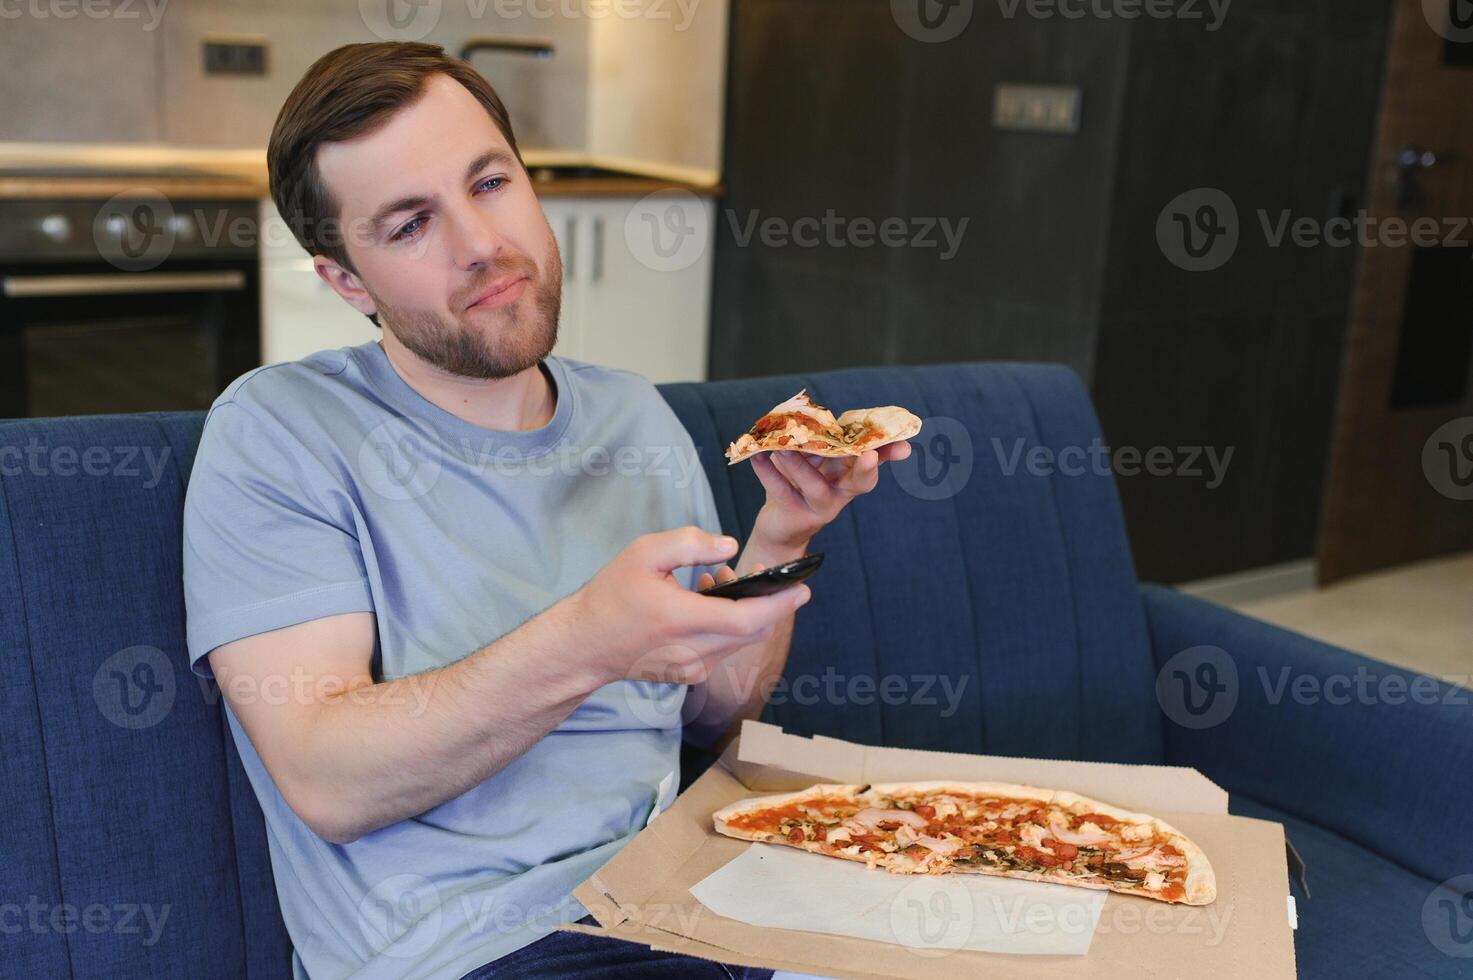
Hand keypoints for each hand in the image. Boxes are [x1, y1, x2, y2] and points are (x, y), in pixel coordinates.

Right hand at [568, 528, 809, 687]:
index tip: (804, 588)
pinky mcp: (689, 676)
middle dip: (764, 601)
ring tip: (716, 580)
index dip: (781, 604)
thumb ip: (690, 544)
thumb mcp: (644, 553)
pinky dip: (727, 625)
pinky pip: (724, 649)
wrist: (584, 645)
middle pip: (752, 631)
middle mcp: (693, 652)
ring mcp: (692, 669)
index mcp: (683, 620)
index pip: (749, 619)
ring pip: (739, 640)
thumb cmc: (611, 595)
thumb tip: (731, 547)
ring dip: (742, 611)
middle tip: (754, 573)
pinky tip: (703, 602)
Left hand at [750, 441, 913, 550]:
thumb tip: (813, 414)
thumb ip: (822, 441)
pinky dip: (768, 474)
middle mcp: (841, 493)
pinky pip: (782, 492)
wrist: (780, 525)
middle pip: (860, 482)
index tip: (904, 445)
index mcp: (849, 475)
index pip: (874, 462)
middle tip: (868, 454)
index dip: (888, 453)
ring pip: (815, 487)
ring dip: (799, 466)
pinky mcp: (796, 516)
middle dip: (866, 469)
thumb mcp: (816, 460)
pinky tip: (757, 458)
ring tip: (783, 447)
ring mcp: (820, 508)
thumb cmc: (801, 483)